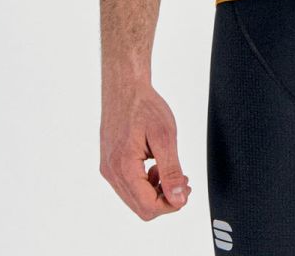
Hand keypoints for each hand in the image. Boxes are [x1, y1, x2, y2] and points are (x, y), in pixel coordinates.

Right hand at [100, 79, 190, 219]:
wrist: (125, 87)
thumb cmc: (144, 106)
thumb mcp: (165, 136)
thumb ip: (171, 171)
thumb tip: (178, 200)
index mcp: (123, 167)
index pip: (148, 207)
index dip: (171, 204)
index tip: (186, 188)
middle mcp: (111, 173)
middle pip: (141, 207)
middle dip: (165, 198)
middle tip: (182, 180)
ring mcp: (108, 169)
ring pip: (135, 199)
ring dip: (155, 191)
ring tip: (168, 170)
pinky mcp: (109, 164)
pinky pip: (128, 186)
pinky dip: (145, 183)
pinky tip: (155, 165)